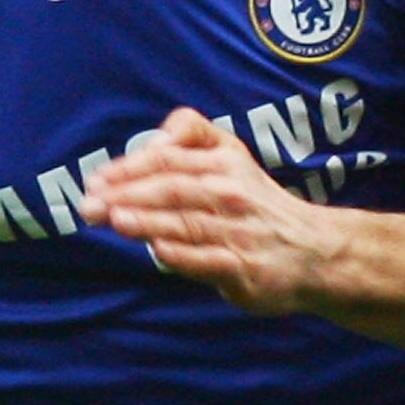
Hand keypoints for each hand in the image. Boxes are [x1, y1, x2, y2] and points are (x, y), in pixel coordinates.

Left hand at [80, 108, 344, 312]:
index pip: (169, 159)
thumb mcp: (231, 155)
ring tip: (115, 219)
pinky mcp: (243, 268)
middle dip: (128, 195)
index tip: (96, 180)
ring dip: (149, 221)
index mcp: (224, 161)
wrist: (314, 251)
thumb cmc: (256, 204)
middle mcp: (231, 192)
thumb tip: (151, 140)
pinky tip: (159, 251)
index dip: (129, 167)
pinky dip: (184, 255)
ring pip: (187, 223)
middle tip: (90, 204)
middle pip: (173, 188)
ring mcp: (238, 232)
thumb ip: (191, 135)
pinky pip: (209, 260)